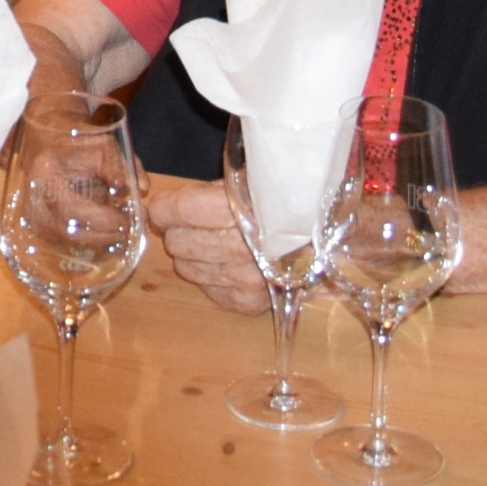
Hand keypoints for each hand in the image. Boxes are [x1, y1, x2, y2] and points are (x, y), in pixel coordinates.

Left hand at [150, 173, 274, 320]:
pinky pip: (209, 290)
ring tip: (212, 242)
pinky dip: (211, 276)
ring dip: (192, 255)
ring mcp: (248, 280)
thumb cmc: (282, 204)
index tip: (160, 208)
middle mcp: (245, 249)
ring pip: (187, 268)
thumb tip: (161, 204)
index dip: (163, 209)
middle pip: (179, 242)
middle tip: (192, 224)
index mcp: (243, 210)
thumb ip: (206, 194)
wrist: (326, 238)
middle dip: (177, 231)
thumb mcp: (247, 183)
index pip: (182, 211)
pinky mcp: (251, 302)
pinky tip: (226, 263)